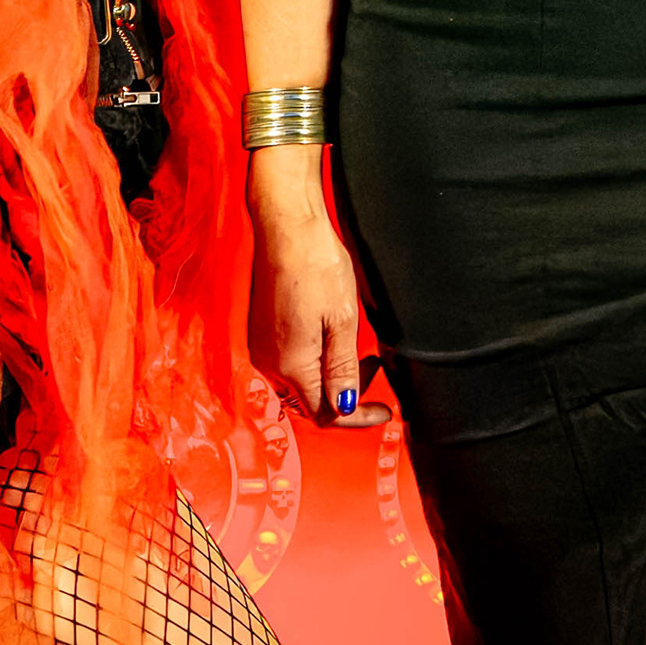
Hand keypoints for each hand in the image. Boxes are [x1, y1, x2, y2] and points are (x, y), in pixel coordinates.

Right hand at [248, 148, 374, 422]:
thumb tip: (345, 408)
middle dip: (346, 394)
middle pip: (310, 401)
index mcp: (291, 365)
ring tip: (359, 352)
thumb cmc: (317, 266)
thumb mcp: (343, 321)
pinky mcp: (261, 330)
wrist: (286, 226)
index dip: (357, 418)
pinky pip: (289, 361)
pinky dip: (315, 360)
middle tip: (376, 369)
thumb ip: (342, 369)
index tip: (384, 411)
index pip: (325, 414)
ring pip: (300, 381)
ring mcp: (262, 346)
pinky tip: (332, 338)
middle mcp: (269, 362)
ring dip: (331, 376)